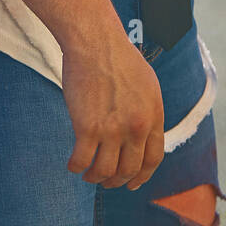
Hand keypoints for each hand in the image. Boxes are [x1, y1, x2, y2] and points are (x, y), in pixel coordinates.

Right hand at [62, 27, 163, 190]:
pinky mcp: (87, 127)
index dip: (142, 176)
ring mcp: (112, 129)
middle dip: (117, 181)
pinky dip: (76, 167)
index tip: (132, 183)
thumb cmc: (118, 56)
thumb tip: (143, 133)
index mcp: (153, 116)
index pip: (153, 159)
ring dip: (95, 178)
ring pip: (105, 171)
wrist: (95, 41)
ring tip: (88, 175)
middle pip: (129, 169)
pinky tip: (72, 165)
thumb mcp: (147, 84)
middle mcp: (136, 127)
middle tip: (106, 182)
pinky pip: (81, 160)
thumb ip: (148, 111)